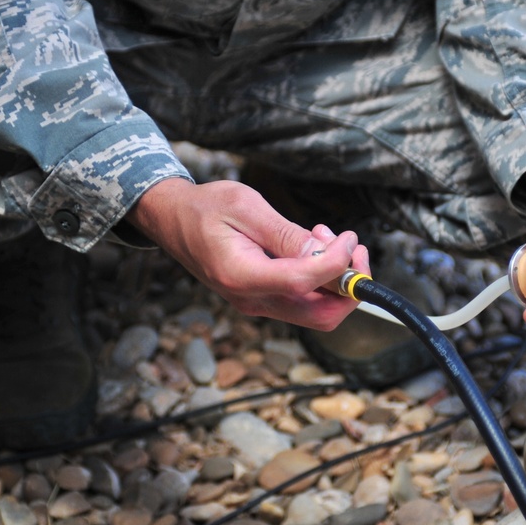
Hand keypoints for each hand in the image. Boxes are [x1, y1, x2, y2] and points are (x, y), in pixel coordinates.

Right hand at [126, 178, 369, 329]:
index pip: (304, 284)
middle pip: (321, 316)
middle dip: (350, 286)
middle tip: (353, 247)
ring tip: (328, 239)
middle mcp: (252, 300)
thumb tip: (326, 254)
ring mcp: (258, 304)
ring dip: (337, 281)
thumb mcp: (248, 208)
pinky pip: (305, 301)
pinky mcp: (264, 299)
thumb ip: (286, 235)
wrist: (173, 219)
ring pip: (318, 312)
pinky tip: (313, 248)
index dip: (337, 265)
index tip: (350, 239)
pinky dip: (322, 280)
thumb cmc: (205, 208)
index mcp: (242, 277)